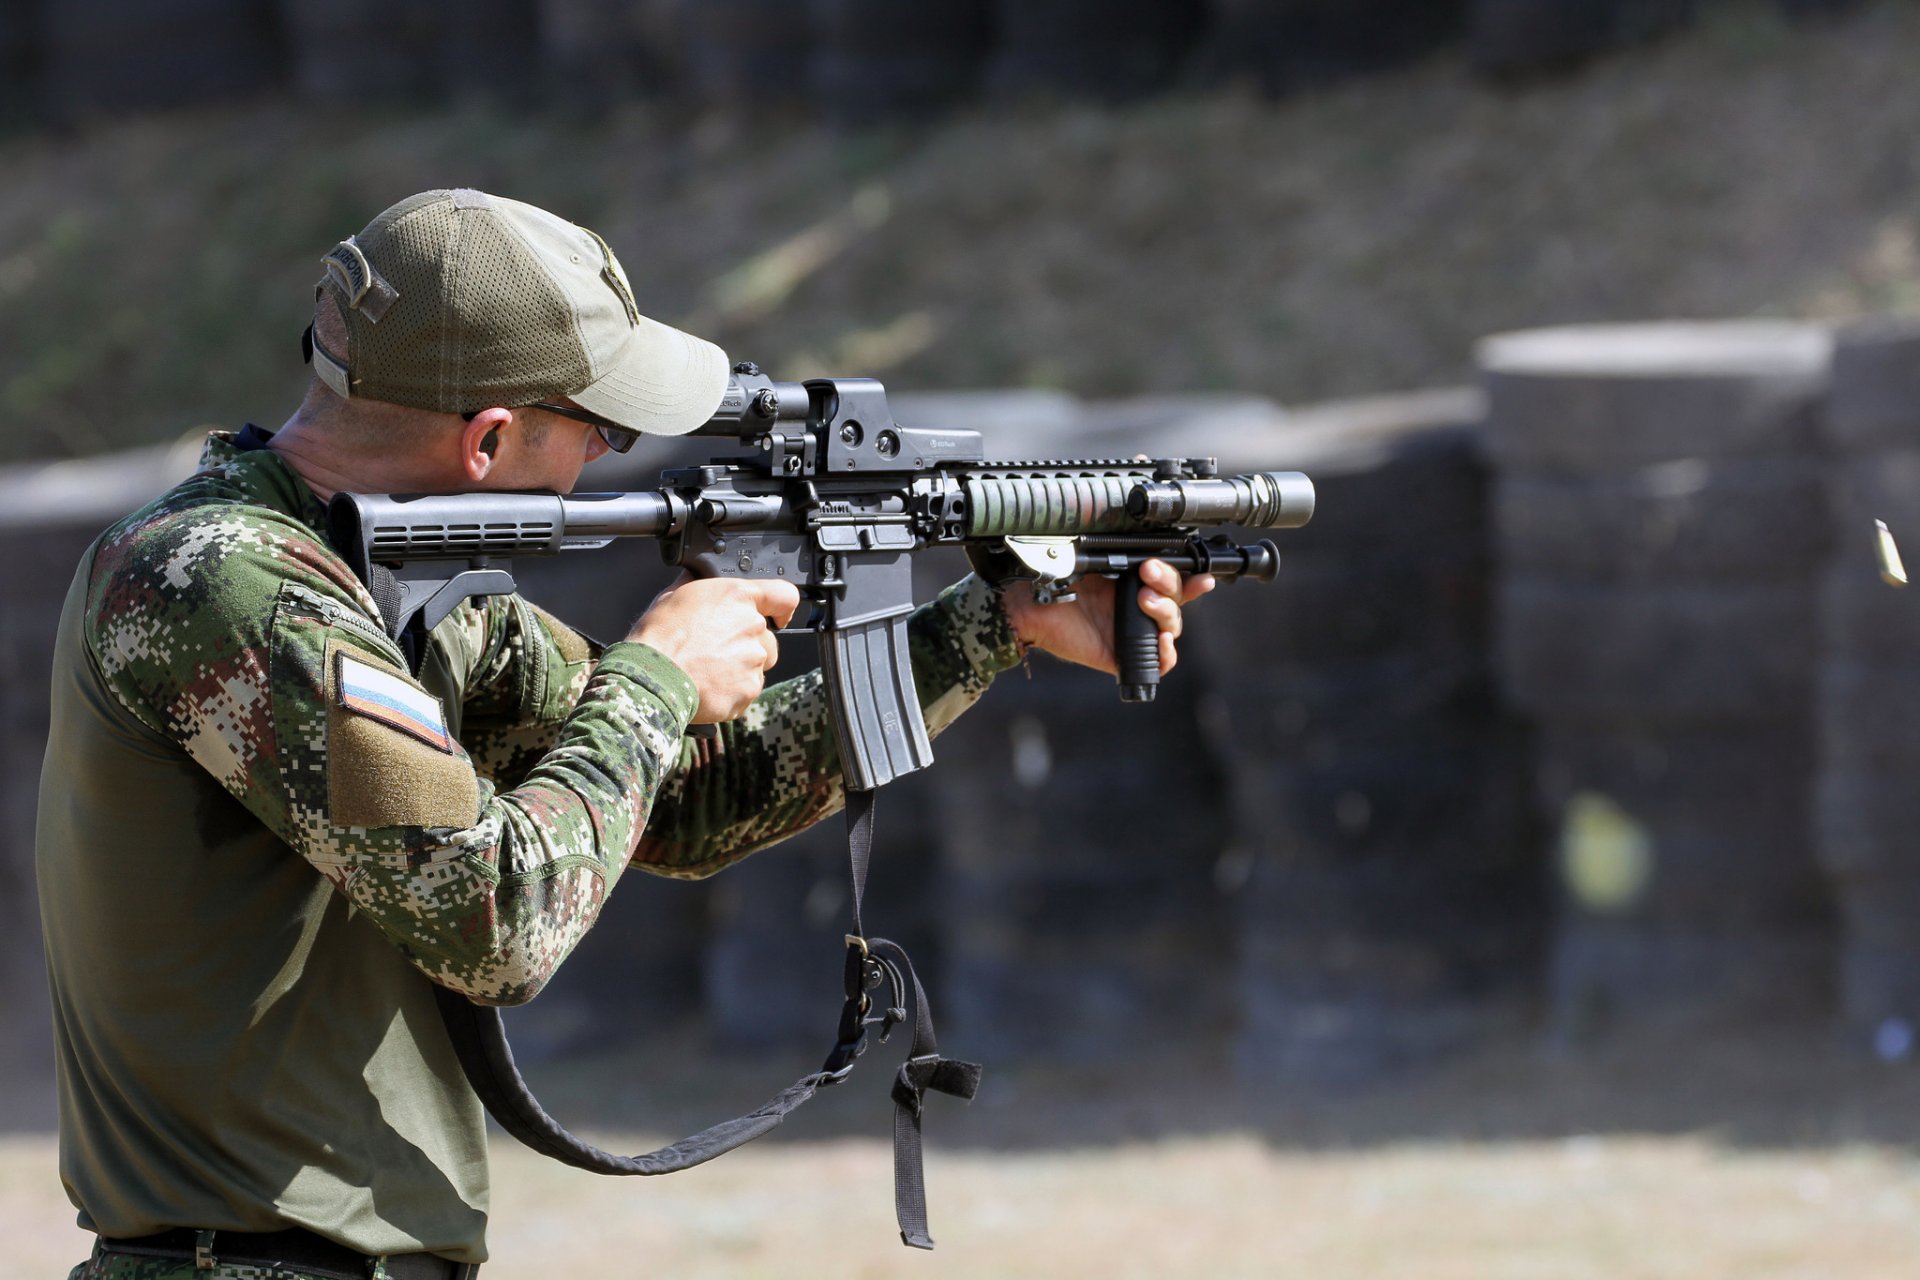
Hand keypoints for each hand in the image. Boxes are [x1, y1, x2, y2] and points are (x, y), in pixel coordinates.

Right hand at [628, 576, 801, 721]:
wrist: (652, 676)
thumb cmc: (657, 636)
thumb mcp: (673, 595)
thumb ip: (698, 586)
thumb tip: (697, 578)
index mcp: (737, 597)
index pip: (784, 596)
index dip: (782, 608)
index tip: (778, 617)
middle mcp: (752, 626)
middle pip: (766, 638)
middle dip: (747, 645)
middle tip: (715, 652)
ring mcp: (754, 659)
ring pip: (757, 665)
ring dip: (739, 669)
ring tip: (707, 671)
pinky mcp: (749, 688)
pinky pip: (747, 690)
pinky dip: (732, 692)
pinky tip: (707, 686)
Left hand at [998, 558, 1214, 676]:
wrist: (1028, 602)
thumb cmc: (1055, 576)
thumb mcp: (1092, 555)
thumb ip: (1121, 550)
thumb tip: (1147, 542)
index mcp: (1132, 582)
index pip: (1173, 582)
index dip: (1190, 579)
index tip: (1200, 574)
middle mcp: (1135, 607)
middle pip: (1176, 601)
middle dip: (1171, 584)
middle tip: (1148, 574)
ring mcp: (1130, 631)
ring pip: (1171, 627)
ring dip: (1167, 612)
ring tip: (1145, 600)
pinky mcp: (1121, 655)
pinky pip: (1158, 661)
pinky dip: (1167, 653)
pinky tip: (1161, 639)